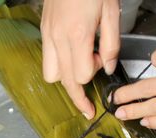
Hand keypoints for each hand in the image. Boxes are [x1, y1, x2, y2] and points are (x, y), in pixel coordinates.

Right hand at [41, 0, 120, 118]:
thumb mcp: (111, 12)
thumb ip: (111, 44)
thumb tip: (108, 68)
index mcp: (78, 35)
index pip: (82, 75)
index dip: (95, 75)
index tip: (103, 63)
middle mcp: (58, 38)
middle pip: (64, 82)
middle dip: (76, 97)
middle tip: (87, 108)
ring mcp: (48, 35)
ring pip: (51, 75)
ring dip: (65, 79)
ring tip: (79, 70)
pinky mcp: (43, 30)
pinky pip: (47, 59)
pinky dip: (58, 66)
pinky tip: (71, 57)